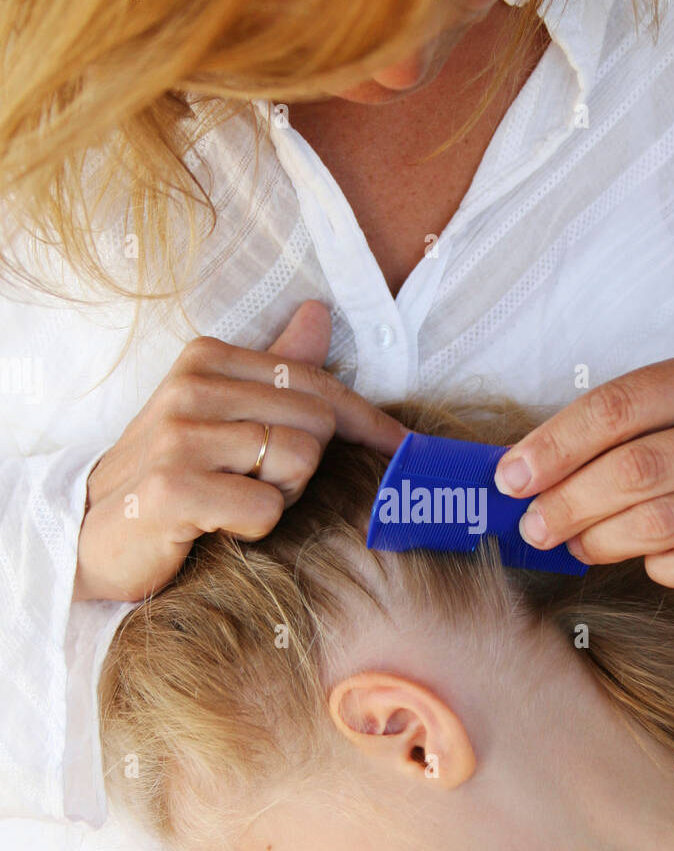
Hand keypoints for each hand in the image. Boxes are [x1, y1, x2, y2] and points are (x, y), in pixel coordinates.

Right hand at [73, 301, 408, 601]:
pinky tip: (218, 527)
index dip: (369, 422)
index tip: (405, 449)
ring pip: (298, 460)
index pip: (318, 382)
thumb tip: (319, 314)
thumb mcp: (218, 415)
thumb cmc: (168, 476)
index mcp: (207, 360)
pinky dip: (256, 527)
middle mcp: (190, 387)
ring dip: (282, 497)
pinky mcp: (172, 488)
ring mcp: (179, 436)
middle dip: (308, 466)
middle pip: (318, 422)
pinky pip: (267, 507)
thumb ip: (273, 368)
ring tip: (235, 502)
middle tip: (261, 486)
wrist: (91, 536)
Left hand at [492, 345, 673, 591]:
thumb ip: (613, 428)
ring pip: (661, 521)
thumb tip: (522, 472)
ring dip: (600, 539)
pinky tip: (641, 561)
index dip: (555, 445)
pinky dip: (654, 567)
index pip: (618, 405)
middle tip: (535, 525)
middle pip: (636, 467)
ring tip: (575, 544)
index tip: (512, 477)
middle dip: (569, 502)